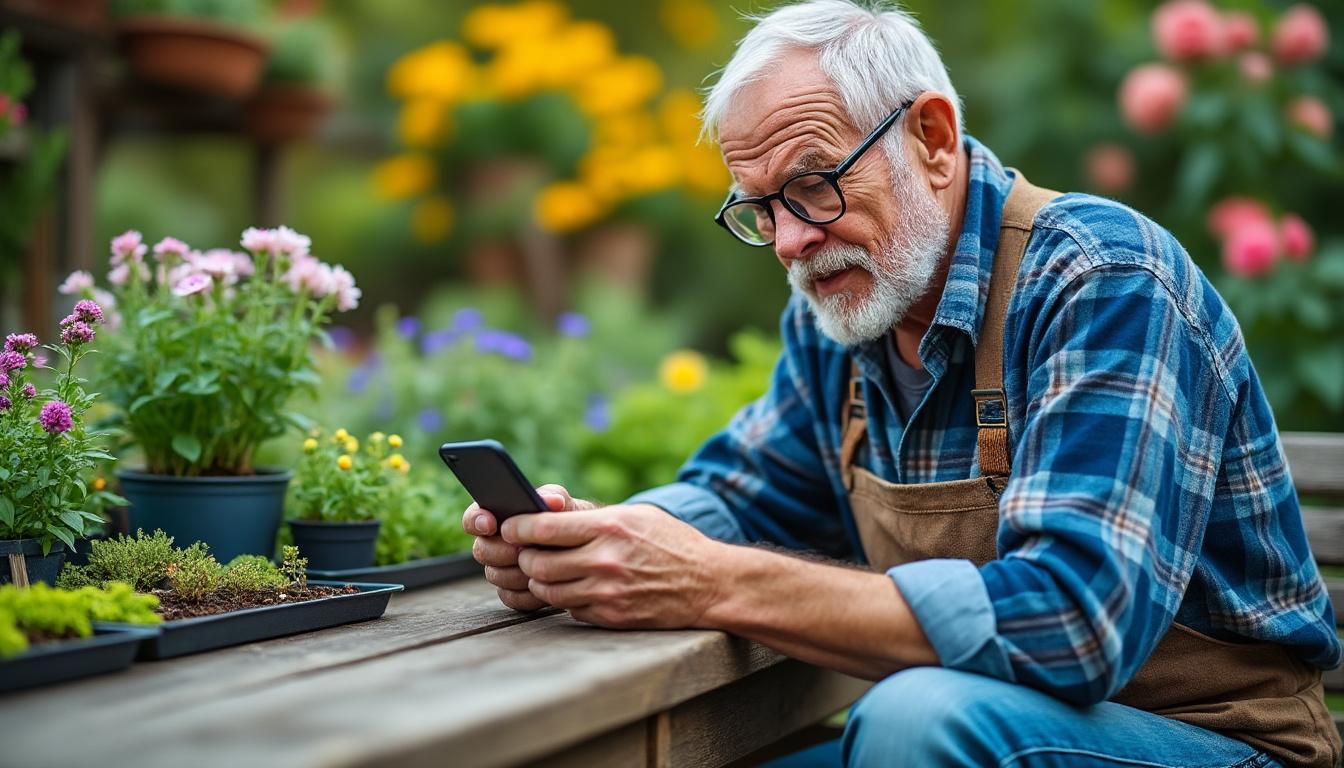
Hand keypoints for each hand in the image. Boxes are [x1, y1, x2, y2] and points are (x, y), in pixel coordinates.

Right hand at [463, 484, 594, 612]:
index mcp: (500, 518)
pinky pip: (510, 597)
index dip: (476, 521)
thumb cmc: (570, 522)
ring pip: (495, 575)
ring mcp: (502, 570)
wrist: (585, 551)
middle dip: (502, 550)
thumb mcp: (565, 504)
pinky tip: (545, 583)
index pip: (473, 519)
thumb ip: (554, 496)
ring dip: (518, 571)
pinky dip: (527, 592)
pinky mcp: (514, 593)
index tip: (490, 524)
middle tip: (522, 549)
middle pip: (481, 551)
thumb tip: (550, 501)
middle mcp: (495, 544)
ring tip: (540, 564)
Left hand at [504, 502, 722, 628]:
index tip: (509, 527)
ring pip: (547, 591)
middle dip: (524, 558)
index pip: (543, 528)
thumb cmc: (670, 542)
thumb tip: (546, 512)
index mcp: (609, 527)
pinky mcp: (611, 616)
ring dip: (540, 582)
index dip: (517, 528)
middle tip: (526, 553)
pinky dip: (565, 599)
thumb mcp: (635, 515)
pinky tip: (575, 588)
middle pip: (536, 564)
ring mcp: (607, 592)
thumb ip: (591, 516)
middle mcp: (605, 560)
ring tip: (546, 572)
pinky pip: (569, 609)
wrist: (710, 583)